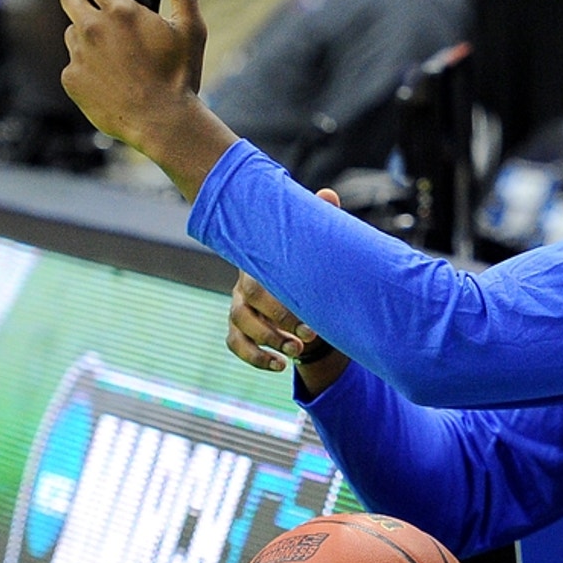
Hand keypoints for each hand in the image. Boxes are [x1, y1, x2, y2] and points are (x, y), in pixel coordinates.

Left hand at [60, 0, 236, 199]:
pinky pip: (74, 63)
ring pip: (72, 31)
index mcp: (120, 10)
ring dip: (87, 34)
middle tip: (99, 7)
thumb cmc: (180, 76)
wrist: (164, 123)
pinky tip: (110, 78)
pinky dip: (88, 66)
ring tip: (113, 52)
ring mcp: (78, 55)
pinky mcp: (72, 79)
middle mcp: (93, 28)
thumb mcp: (193, 28)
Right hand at [226, 189, 349, 396]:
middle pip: (251, 300)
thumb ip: (318, 224)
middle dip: (279, 320)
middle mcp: (244, 284)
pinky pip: (235, 345)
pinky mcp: (236, 330)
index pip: (261, 274)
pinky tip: (279, 367)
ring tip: (297, 352)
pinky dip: (255, 359)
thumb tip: (327, 195)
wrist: (297, 297)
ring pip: (240, 325)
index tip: (308, 313)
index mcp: (261, 263)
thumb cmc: (305, 272)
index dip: (282, 296)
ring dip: (269, 342)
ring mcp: (237, 309)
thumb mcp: (312, 251)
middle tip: (309, 335)